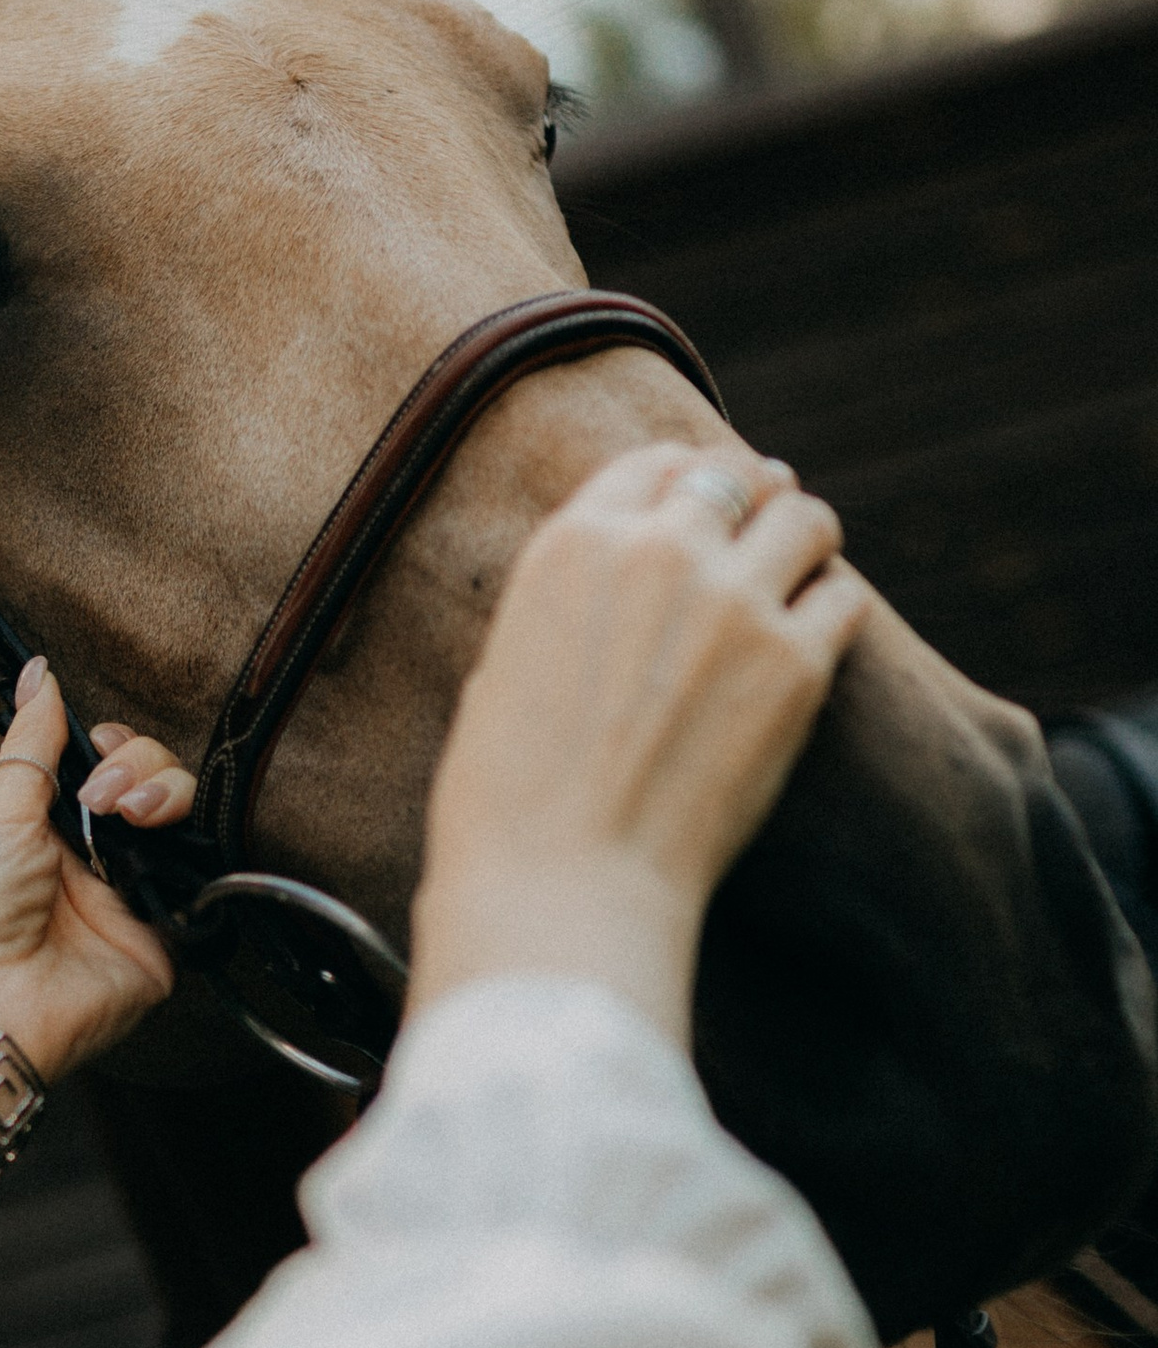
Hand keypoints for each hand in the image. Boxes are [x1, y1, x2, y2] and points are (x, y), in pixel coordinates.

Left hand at [0, 658, 191, 1081]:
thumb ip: (31, 743)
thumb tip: (39, 674)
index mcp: (50, 835)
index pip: (111, 772)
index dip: (120, 749)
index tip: (102, 741)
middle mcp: (95, 869)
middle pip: (156, 789)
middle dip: (142, 767)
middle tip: (105, 793)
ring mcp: (131, 906)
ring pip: (185, 826)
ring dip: (166, 795)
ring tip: (130, 812)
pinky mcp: (161, 946)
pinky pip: (200, 890)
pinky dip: (192, 854)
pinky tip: (161, 836)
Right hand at [410, 442, 869, 1043]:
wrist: (563, 881)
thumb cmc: (508, 802)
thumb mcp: (504, 667)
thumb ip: (565, 604)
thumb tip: (607, 591)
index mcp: (572, 545)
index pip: (652, 465)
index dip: (685, 480)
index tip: (704, 502)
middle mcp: (659, 551)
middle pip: (737, 480)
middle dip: (753, 500)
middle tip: (767, 528)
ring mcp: (736, 602)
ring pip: (805, 520)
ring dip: (805, 542)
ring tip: (801, 575)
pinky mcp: (797, 665)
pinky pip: (843, 600)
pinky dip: (832, 609)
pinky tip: (816, 639)